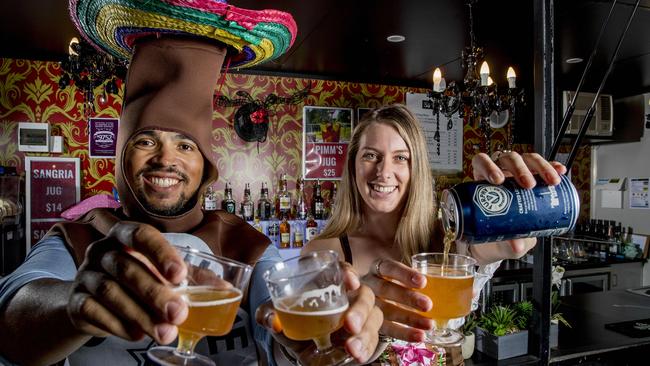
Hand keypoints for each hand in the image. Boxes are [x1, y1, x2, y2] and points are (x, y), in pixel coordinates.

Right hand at [67, 221, 187, 343]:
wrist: (90, 303)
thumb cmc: (135, 279)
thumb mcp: (162, 273)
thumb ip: (192, 279)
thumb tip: (226, 290)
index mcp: (125, 235)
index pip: (141, 234)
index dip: (160, 252)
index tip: (179, 275)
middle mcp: (102, 251)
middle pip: (127, 268)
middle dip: (155, 294)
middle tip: (179, 315)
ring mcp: (85, 275)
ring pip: (110, 292)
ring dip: (141, 315)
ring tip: (165, 333)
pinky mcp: (76, 301)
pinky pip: (94, 312)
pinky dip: (118, 326)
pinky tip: (137, 334)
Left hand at [256, 262, 382, 363]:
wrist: (298, 342)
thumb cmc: (291, 318)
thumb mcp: (275, 313)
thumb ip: (267, 313)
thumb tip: (273, 321)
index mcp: (328, 282)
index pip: (344, 270)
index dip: (349, 272)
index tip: (350, 282)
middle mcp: (349, 296)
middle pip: (365, 295)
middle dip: (360, 310)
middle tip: (349, 325)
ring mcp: (359, 316)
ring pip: (373, 318)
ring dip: (366, 333)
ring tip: (352, 349)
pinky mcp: (363, 336)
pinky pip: (373, 339)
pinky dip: (367, 348)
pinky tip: (358, 356)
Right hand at [361, 259, 432, 341]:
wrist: (362, 304)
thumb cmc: (388, 285)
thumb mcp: (395, 277)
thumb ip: (412, 280)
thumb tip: (449, 287)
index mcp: (376, 269)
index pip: (388, 268)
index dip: (404, 274)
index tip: (423, 282)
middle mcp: (368, 285)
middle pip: (385, 289)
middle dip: (407, 297)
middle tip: (428, 305)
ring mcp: (365, 305)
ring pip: (385, 311)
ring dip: (408, 318)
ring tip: (429, 324)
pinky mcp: (367, 323)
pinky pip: (384, 329)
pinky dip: (403, 333)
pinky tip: (419, 336)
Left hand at [470, 151, 567, 261]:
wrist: (504, 239)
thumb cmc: (495, 233)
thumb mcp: (499, 238)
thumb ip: (506, 243)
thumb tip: (517, 245)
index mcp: (484, 182)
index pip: (482, 162)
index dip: (488, 166)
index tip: (498, 180)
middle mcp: (500, 173)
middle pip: (509, 159)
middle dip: (520, 169)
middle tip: (528, 185)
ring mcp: (518, 173)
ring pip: (528, 159)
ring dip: (540, 166)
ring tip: (550, 181)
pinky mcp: (535, 176)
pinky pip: (544, 165)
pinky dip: (553, 166)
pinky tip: (560, 171)